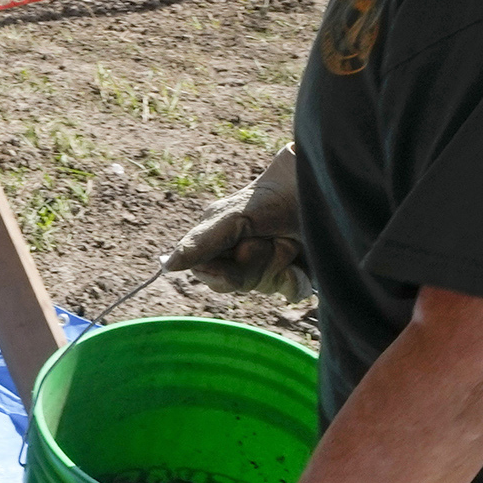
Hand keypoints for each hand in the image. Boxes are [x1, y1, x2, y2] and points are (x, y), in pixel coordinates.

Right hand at [160, 145, 308, 298]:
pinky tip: (298, 261)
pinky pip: (288, 293)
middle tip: (263, 239)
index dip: (220, 269)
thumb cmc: (271, 198)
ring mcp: (269, 267)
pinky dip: (294, 279)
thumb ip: (200, 243)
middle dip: (250, 263)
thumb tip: (166, 266)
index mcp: (220, 242)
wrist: (315, 190)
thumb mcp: (231, 219)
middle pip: (232, 284)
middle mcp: (242, 256)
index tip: (234, 248)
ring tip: (285, 239)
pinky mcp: (296, 274)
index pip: (207, 274)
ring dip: (274, 262)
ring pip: (261, 288)